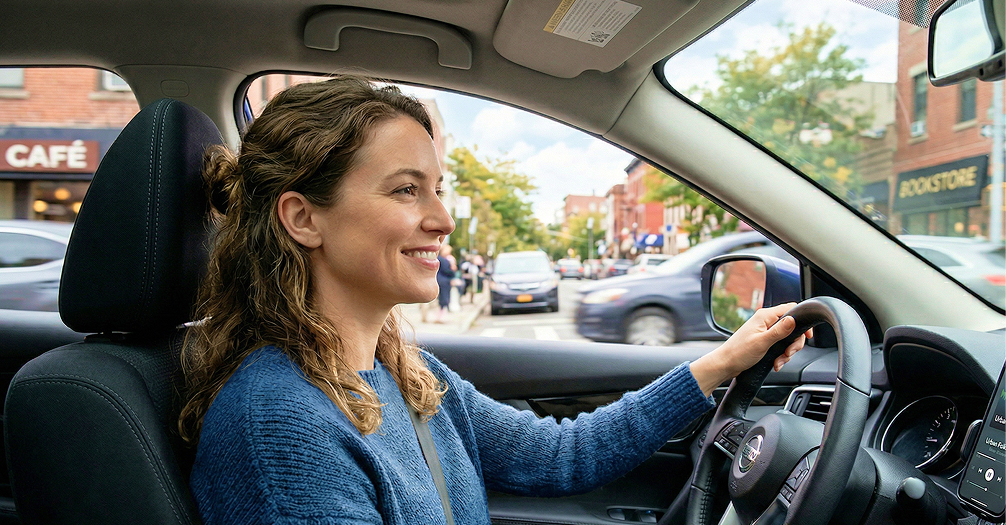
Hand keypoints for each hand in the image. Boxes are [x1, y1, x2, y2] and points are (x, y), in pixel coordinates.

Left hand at [689, 303, 810, 395]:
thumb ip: (779, 331)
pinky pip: (780, 346)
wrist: (725, 365)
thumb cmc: (739, 353)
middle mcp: (766, 321)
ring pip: (787, 339)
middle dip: (794, 343)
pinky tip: (776, 363)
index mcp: (765, 316)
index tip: (807, 335)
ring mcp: (765, 331)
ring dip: (786, 353)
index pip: (791, 309)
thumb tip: (794, 319)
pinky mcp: (765, 341)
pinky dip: (780, 356)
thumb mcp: (762, 342)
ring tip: (778, 361)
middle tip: (788, 353)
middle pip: (792, 327)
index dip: (802, 320)